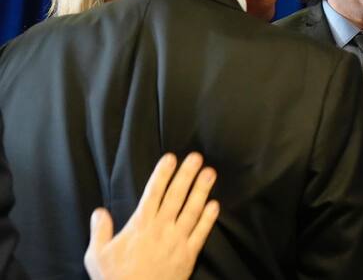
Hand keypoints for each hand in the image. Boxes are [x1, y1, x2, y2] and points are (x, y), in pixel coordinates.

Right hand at [84, 153, 218, 279]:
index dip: (163, 174)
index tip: (170, 158)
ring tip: (210, 173)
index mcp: (140, 226)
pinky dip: (209, 218)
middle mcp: (161, 229)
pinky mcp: (188, 255)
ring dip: (202, 190)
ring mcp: (177, 241)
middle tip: (196, 157)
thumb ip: (100, 231)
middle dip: (187, 174)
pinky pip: (201, 233)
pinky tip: (215, 205)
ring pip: (192, 210)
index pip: (153, 193)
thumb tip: (99, 211)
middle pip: (176, 196)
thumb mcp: (97, 256)